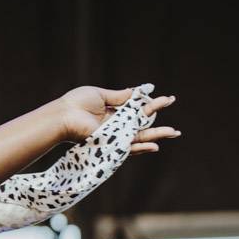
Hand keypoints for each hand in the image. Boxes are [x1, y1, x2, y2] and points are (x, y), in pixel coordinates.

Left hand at [57, 86, 180, 153]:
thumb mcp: (101, 94)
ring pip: (139, 136)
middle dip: (158, 120)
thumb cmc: (76, 104)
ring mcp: (113, 135)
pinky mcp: (109, 144)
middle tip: (174, 112)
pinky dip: (141, 146)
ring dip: (157, 134)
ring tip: (174, 133)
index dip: (152, 104)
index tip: (168, 99)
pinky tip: (155, 146)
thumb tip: (138, 92)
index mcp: (113, 111)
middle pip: (141, 123)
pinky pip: (128, 147)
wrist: (64, 116)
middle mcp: (114, 125)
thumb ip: (120, 96)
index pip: (136, 109)